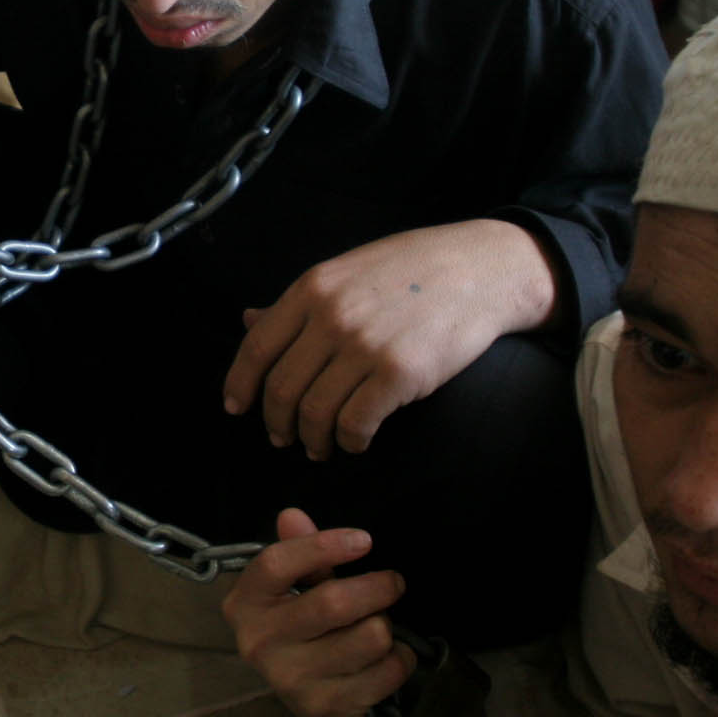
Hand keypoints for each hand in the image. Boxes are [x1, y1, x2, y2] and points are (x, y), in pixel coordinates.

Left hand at [222, 219, 557, 457]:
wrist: (481, 269)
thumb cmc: (412, 269)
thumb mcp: (346, 272)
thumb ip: (297, 303)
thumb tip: (248, 320)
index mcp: (312, 288)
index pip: (256, 347)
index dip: (239, 385)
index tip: (236, 408)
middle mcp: (331, 316)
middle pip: (281, 388)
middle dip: (276, 423)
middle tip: (283, 438)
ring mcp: (365, 344)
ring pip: (314, 412)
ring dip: (312, 440)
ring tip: (320, 447)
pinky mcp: (400, 372)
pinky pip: (356, 423)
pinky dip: (349, 442)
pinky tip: (356, 441)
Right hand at [225, 509, 417, 716]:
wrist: (304, 691)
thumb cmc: (299, 623)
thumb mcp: (293, 584)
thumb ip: (298, 548)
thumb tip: (292, 516)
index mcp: (244, 604)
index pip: (277, 564)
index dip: (324, 546)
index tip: (364, 540)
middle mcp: (260, 644)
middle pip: (334, 603)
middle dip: (378, 587)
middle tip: (393, 582)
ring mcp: (292, 681)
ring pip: (371, 637)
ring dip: (386, 626)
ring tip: (377, 626)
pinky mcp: (326, 711)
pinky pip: (389, 672)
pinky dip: (399, 659)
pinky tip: (384, 658)